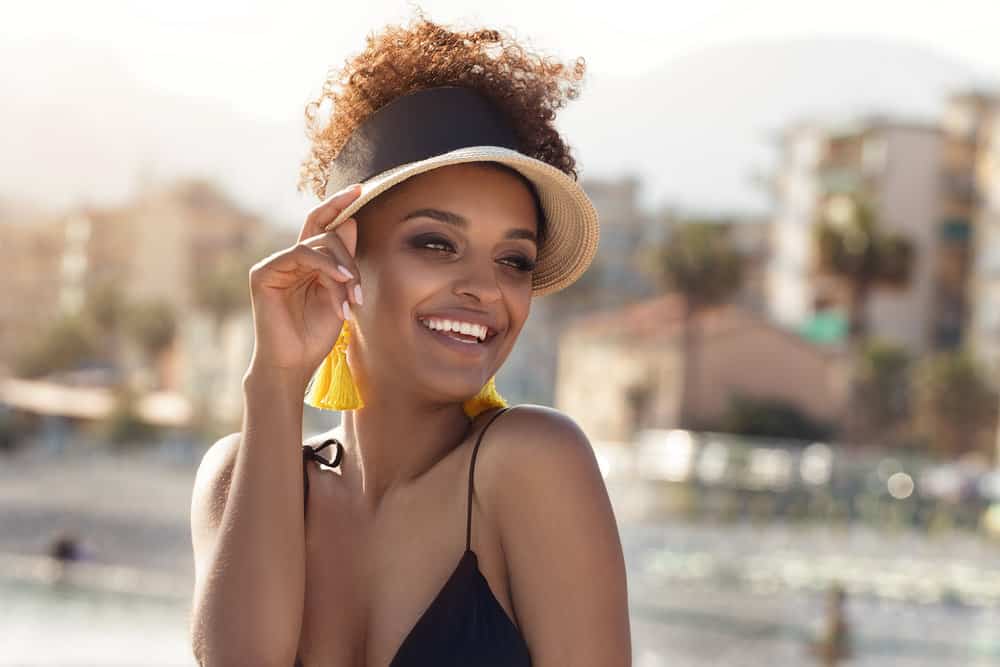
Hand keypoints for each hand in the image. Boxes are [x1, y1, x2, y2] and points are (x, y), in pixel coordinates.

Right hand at [246, 184, 362, 382]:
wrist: (295, 364)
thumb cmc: (316, 335)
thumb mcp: (340, 293)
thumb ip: (344, 261)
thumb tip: (351, 220)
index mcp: (307, 262)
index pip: (321, 223)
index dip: (337, 204)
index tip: (360, 188)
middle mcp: (290, 259)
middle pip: (326, 233)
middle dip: (349, 257)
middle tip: (359, 290)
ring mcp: (275, 264)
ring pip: (317, 243)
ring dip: (342, 268)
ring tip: (352, 296)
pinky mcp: (263, 273)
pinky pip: (300, 254)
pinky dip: (324, 265)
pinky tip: (339, 281)